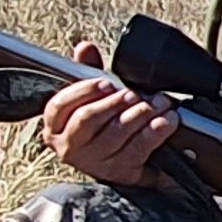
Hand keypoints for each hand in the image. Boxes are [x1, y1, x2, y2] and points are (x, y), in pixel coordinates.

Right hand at [42, 40, 183, 186]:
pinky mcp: (119, 172)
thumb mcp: (92, 96)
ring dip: (140, 115)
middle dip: (114, 102)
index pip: (60, 104)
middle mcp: (69, 146)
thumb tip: (85, 48)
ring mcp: (94, 162)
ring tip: (158, 102)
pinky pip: (138, 150)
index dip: (85, 91)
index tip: (107, 82)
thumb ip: (88, 71)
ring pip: (115, 134)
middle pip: (88, 120)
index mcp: (55, 124)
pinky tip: (167, 121)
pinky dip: (155, 133)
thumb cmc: (102, 123)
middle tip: (134, 93)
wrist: (122, 162)